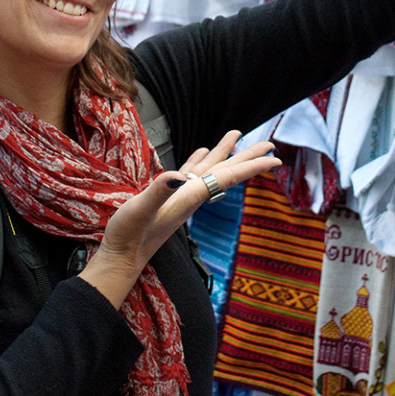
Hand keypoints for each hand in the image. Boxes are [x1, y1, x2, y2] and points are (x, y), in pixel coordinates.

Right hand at [78, 131, 277, 307]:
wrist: (120, 259)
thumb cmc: (128, 237)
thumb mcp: (139, 211)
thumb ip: (158, 192)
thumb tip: (176, 175)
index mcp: (189, 196)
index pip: (227, 177)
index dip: (251, 166)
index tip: (274, 158)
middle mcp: (190, 196)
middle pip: (225, 172)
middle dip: (248, 157)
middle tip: (270, 145)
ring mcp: (180, 197)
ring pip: (209, 169)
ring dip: (225, 153)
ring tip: (236, 136)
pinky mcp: (168, 197)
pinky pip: (190, 173)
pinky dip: (198, 160)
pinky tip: (201, 151)